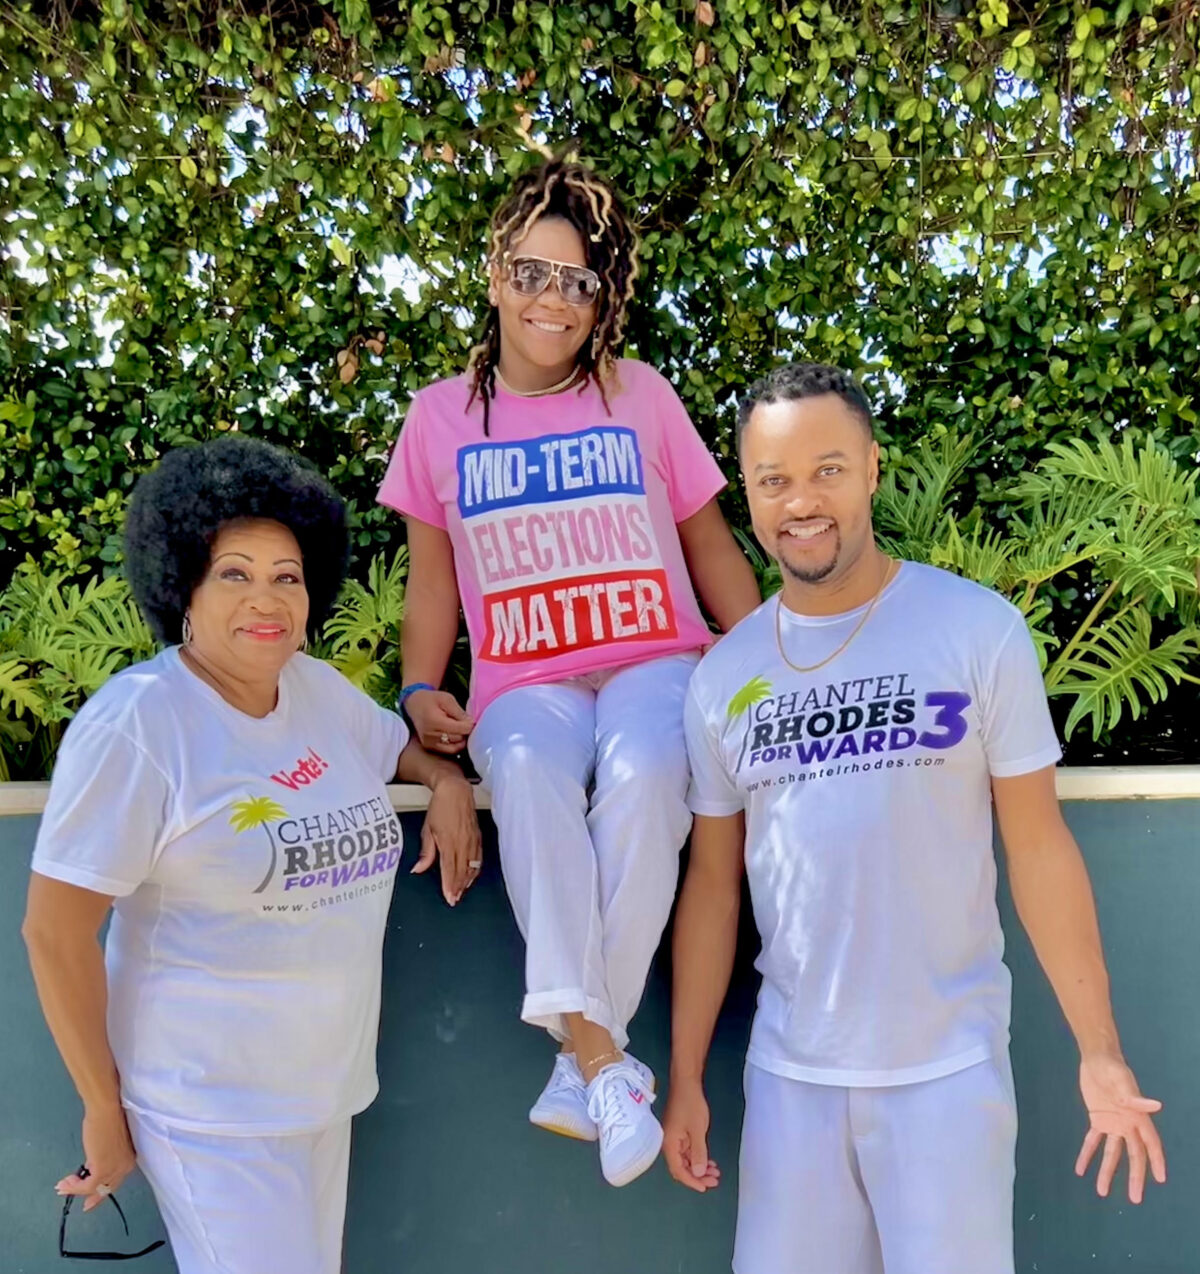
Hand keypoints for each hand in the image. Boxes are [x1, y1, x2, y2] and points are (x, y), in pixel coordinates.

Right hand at [57, 1104, 136, 1211]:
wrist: (106, 1111)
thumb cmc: (106, 1120)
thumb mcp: (106, 1145)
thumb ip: (102, 1158)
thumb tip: (91, 1166)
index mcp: (129, 1159)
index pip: (115, 1182)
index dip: (101, 1191)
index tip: (89, 1200)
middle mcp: (125, 1167)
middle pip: (107, 1189)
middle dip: (90, 1197)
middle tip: (80, 1205)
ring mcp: (115, 1169)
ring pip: (94, 1189)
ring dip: (75, 1189)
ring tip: (62, 1186)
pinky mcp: (103, 1170)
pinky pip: (86, 1186)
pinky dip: (74, 1187)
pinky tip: (65, 1182)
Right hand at [406, 690, 472, 755]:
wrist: (415, 705)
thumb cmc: (432, 699)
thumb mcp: (447, 699)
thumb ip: (459, 712)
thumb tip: (472, 723)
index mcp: (434, 721)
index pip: (460, 729)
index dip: (470, 725)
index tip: (472, 720)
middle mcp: (430, 735)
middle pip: (459, 738)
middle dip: (466, 732)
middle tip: (467, 723)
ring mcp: (429, 743)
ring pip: (455, 747)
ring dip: (462, 739)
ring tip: (461, 729)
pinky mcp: (429, 747)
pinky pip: (449, 750)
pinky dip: (455, 744)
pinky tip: (456, 735)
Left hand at [412, 774, 481, 906]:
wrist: (456, 791)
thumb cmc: (440, 807)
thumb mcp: (427, 829)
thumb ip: (426, 851)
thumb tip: (418, 868)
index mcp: (448, 842)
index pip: (449, 869)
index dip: (449, 885)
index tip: (449, 897)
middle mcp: (462, 843)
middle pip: (461, 871)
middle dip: (458, 887)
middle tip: (454, 899)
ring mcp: (472, 840)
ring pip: (471, 866)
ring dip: (467, 881)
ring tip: (461, 891)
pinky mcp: (478, 837)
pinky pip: (478, 858)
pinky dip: (475, 869)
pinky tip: (472, 876)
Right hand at [662, 1078, 720, 1191]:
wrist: (686, 1083)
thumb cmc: (690, 1104)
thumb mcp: (697, 1130)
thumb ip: (698, 1153)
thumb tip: (697, 1173)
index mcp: (669, 1144)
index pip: (678, 1170)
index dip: (691, 1181)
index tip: (705, 1187)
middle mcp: (669, 1143)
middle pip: (681, 1167)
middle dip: (697, 1175)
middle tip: (714, 1180)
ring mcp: (675, 1138)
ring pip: (686, 1160)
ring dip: (699, 1167)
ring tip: (715, 1172)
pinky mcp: (680, 1132)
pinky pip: (688, 1151)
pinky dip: (698, 1157)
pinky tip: (709, 1161)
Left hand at [1075, 1052, 1165, 1203]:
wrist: (1096, 1058)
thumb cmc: (1112, 1067)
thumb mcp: (1121, 1080)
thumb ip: (1134, 1096)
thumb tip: (1155, 1106)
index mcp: (1137, 1117)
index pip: (1150, 1144)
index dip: (1156, 1161)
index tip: (1160, 1179)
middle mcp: (1128, 1125)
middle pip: (1133, 1155)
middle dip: (1135, 1177)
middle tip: (1135, 1199)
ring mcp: (1113, 1124)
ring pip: (1112, 1153)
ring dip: (1108, 1171)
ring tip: (1102, 1192)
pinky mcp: (1098, 1119)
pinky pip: (1092, 1141)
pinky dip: (1087, 1154)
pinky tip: (1080, 1169)